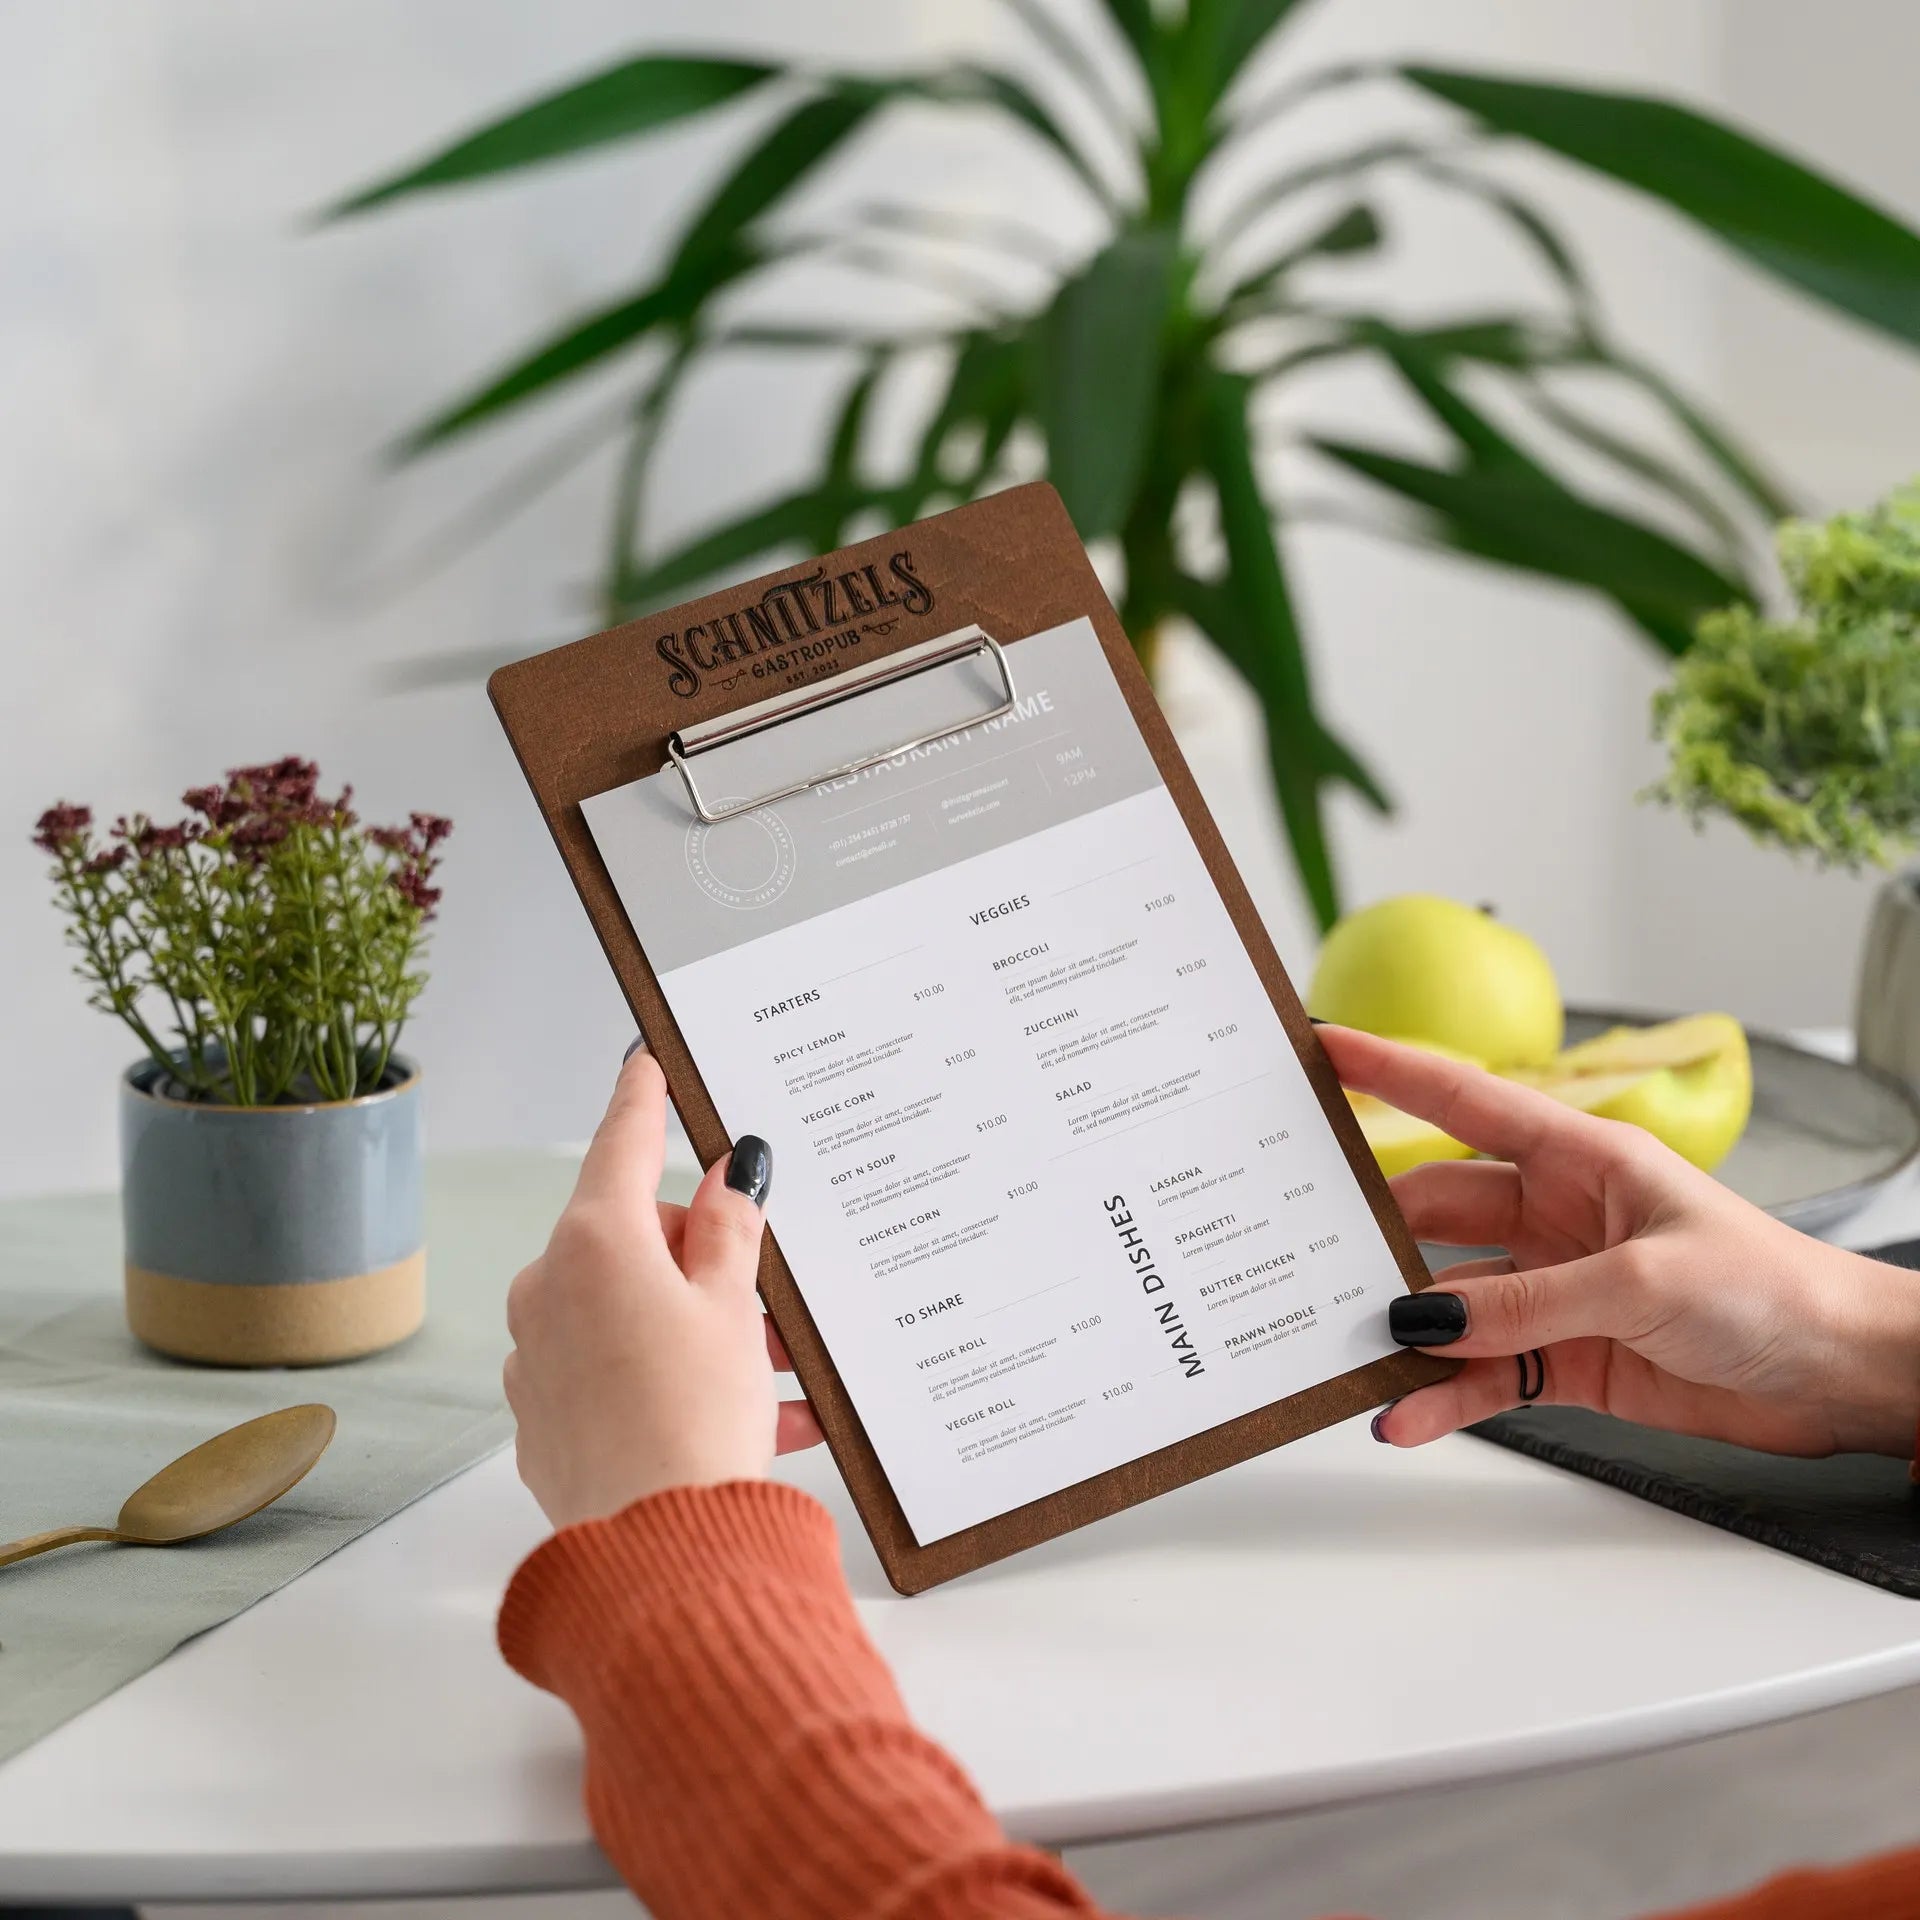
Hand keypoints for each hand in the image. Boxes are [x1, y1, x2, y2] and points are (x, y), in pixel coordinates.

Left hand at [504, 1047, 824, 1530]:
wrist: (659, 1560)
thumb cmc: (695, 1424)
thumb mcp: (733, 1309)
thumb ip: (732, 1230)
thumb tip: (731, 1171)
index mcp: (592, 1243)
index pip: (621, 1142)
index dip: (643, 1097)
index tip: (646, 1059)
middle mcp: (548, 1291)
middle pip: (634, 1236)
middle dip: (703, 1256)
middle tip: (767, 1294)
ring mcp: (537, 1360)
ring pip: (632, 1310)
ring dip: (701, 1327)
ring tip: (778, 1375)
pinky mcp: (547, 1423)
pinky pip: (619, 1376)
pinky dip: (675, 1381)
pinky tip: (751, 1419)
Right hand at [1321, 1026, 1919, 1457]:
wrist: (1842, 1376)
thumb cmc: (1774, 1288)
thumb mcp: (1642, 1278)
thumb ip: (1528, 1301)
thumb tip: (1427, 1318)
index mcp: (1578, 1157)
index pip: (1463, 1102)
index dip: (1391, 1072)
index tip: (1323, 1050)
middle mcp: (1556, 1215)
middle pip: (1438, 1212)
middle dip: (1378, 1233)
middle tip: (1314, 1254)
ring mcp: (1556, 1289)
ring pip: (1452, 1302)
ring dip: (1408, 1332)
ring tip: (1350, 1353)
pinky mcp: (1568, 1357)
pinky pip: (1484, 1372)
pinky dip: (1444, 1395)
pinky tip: (1407, 1415)